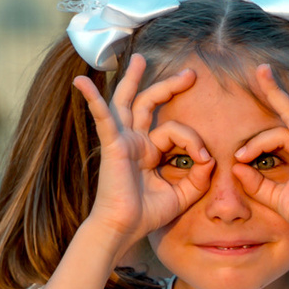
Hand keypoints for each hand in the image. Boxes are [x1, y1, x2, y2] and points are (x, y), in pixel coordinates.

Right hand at [74, 54, 210, 253]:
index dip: (194, 140)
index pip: (174, 131)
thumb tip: (209, 158)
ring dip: (133, 79)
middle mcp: (135, 141)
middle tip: (190, 74)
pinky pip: (102, 117)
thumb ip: (199, 177)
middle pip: (149, 104)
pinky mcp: (112, 144)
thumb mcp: (181, 195)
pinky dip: (92, 99)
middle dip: (168, 86)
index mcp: (148, 151)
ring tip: (140, 60)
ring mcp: (122, 140)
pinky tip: (80, 82)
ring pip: (127, 101)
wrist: (123, 229)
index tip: (205, 160)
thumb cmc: (146, 215)